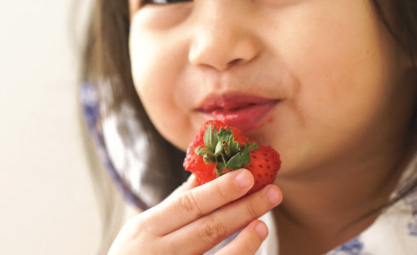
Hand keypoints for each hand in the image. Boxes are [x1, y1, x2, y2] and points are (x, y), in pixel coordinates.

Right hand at [108, 169, 282, 254]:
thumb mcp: (144, 229)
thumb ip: (175, 204)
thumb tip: (206, 170)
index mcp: (146, 229)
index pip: (188, 205)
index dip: (219, 190)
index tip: (247, 175)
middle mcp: (158, 253)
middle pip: (207, 229)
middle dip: (243, 209)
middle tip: (273, 192)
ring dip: (244, 242)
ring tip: (264, 224)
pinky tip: (251, 249)